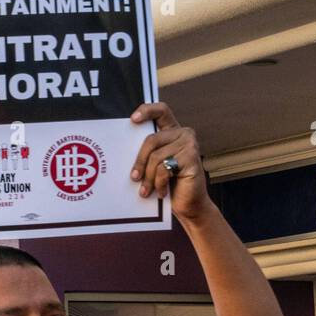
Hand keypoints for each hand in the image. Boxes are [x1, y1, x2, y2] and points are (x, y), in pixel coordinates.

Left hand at [129, 102, 212, 222]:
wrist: (189, 205)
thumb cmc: (170, 185)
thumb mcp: (156, 165)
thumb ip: (148, 153)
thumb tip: (123, 149)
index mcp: (173, 131)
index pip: (161, 111)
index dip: (147, 111)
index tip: (133, 119)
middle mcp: (183, 134)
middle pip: (151, 140)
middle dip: (140, 162)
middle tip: (134, 178)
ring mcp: (189, 145)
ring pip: (156, 157)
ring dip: (148, 178)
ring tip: (147, 191)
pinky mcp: (192, 158)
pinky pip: (164, 169)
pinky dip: (159, 184)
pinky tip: (162, 192)